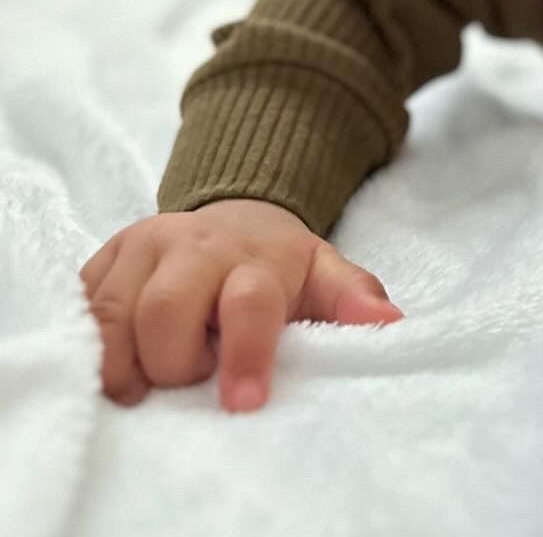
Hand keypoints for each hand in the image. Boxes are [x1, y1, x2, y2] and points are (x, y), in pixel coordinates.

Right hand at [78, 198, 403, 413]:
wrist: (235, 212)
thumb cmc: (278, 262)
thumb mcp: (325, 272)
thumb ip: (354, 296)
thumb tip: (390, 321)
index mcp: (254, 256)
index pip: (248, 303)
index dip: (245, 354)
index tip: (245, 402)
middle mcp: (192, 244)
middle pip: (164, 314)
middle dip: (176, 363)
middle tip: (197, 371)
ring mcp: (142, 247)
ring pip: (111, 318)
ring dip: (127, 363)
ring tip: (155, 372)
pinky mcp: (103, 259)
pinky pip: (79, 311)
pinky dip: (92, 347)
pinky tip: (117, 357)